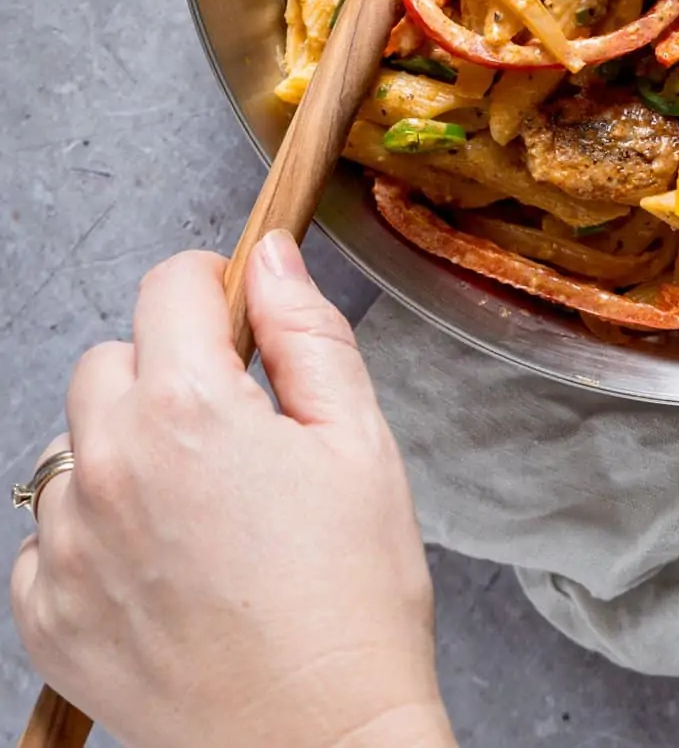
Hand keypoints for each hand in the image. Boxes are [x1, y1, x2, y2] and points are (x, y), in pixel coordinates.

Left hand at [11, 235, 455, 747]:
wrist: (320, 747)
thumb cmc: (353, 599)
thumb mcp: (358, 441)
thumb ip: (306, 332)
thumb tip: (270, 255)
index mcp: (189, 408)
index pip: (170, 286)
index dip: (213, 290)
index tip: (239, 324)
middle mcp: (110, 465)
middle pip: (110, 361)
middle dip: (165, 371)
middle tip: (231, 432)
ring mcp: (69, 546)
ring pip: (72, 446)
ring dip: (122, 452)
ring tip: (195, 509)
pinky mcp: (49, 618)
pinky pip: (45, 540)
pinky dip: (90, 538)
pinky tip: (157, 568)